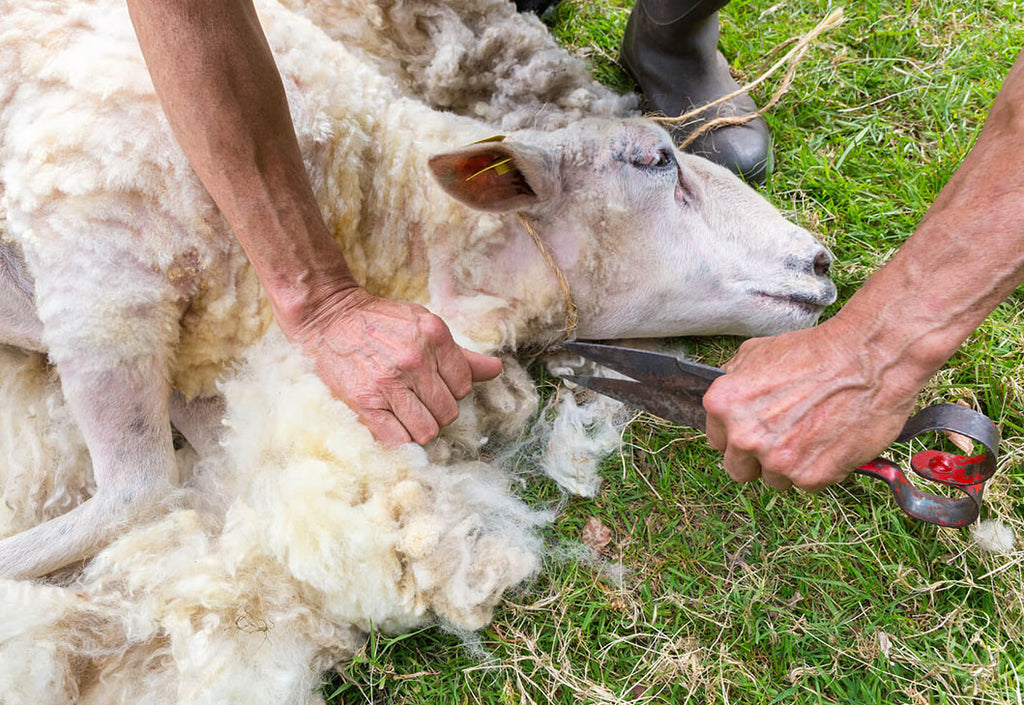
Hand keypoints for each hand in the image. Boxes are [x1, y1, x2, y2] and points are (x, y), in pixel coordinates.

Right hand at [285, 286, 502, 445]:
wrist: (330, 318)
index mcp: (435, 336)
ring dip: (420, 428)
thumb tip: (496, 370)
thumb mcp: (424, 325)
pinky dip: (399, 439)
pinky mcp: (365, 401)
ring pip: (427, 431)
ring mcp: (389, 381)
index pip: (465, 386)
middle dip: (437, 412)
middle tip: (419, 400)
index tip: (435, 386)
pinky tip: (392, 424)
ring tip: (406, 413)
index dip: (452, 391)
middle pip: (449, 412)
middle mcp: (415, 359)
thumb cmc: (381, 322)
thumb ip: (461, 354)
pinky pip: (397, 440)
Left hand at [702, 319, 923, 491]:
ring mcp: (776, 460)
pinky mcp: (810, 476)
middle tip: (783, 439)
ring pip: (774, 479)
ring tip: (813, 435)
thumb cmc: (816, 352)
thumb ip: (735, 378)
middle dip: (757, 459)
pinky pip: (808, 484)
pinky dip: (820, 469)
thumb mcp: (758, 351)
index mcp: (724, 405)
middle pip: (739, 469)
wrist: (867, 360)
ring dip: (790, 465)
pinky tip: (831, 442)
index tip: (756, 432)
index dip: (738, 436)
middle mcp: (744, 436)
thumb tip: (730, 392)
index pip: (718, 441)